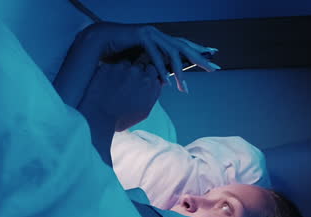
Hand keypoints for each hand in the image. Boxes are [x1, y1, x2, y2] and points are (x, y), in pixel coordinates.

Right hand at [78, 22, 218, 92]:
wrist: (97, 44)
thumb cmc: (116, 56)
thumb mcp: (139, 64)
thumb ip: (152, 70)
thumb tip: (164, 82)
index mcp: (159, 38)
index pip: (183, 44)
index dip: (197, 49)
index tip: (213, 54)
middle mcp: (158, 33)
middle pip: (184, 46)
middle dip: (200, 58)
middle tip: (214, 68)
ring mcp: (150, 33)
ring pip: (172, 52)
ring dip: (179, 72)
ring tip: (185, 89)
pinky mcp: (141, 36)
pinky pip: (155, 55)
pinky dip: (161, 69)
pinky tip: (166, 81)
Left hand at [78, 62, 162, 131]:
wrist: (99, 118)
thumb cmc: (122, 119)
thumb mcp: (144, 111)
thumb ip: (153, 94)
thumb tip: (157, 82)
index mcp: (151, 84)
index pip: (153, 70)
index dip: (146, 75)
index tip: (141, 81)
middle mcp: (139, 73)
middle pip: (140, 65)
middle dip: (136, 73)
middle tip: (127, 85)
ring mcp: (123, 68)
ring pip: (126, 64)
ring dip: (123, 72)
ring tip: (115, 86)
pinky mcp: (109, 67)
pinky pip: (112, 66)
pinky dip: (109, 73)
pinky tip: (105, 85)